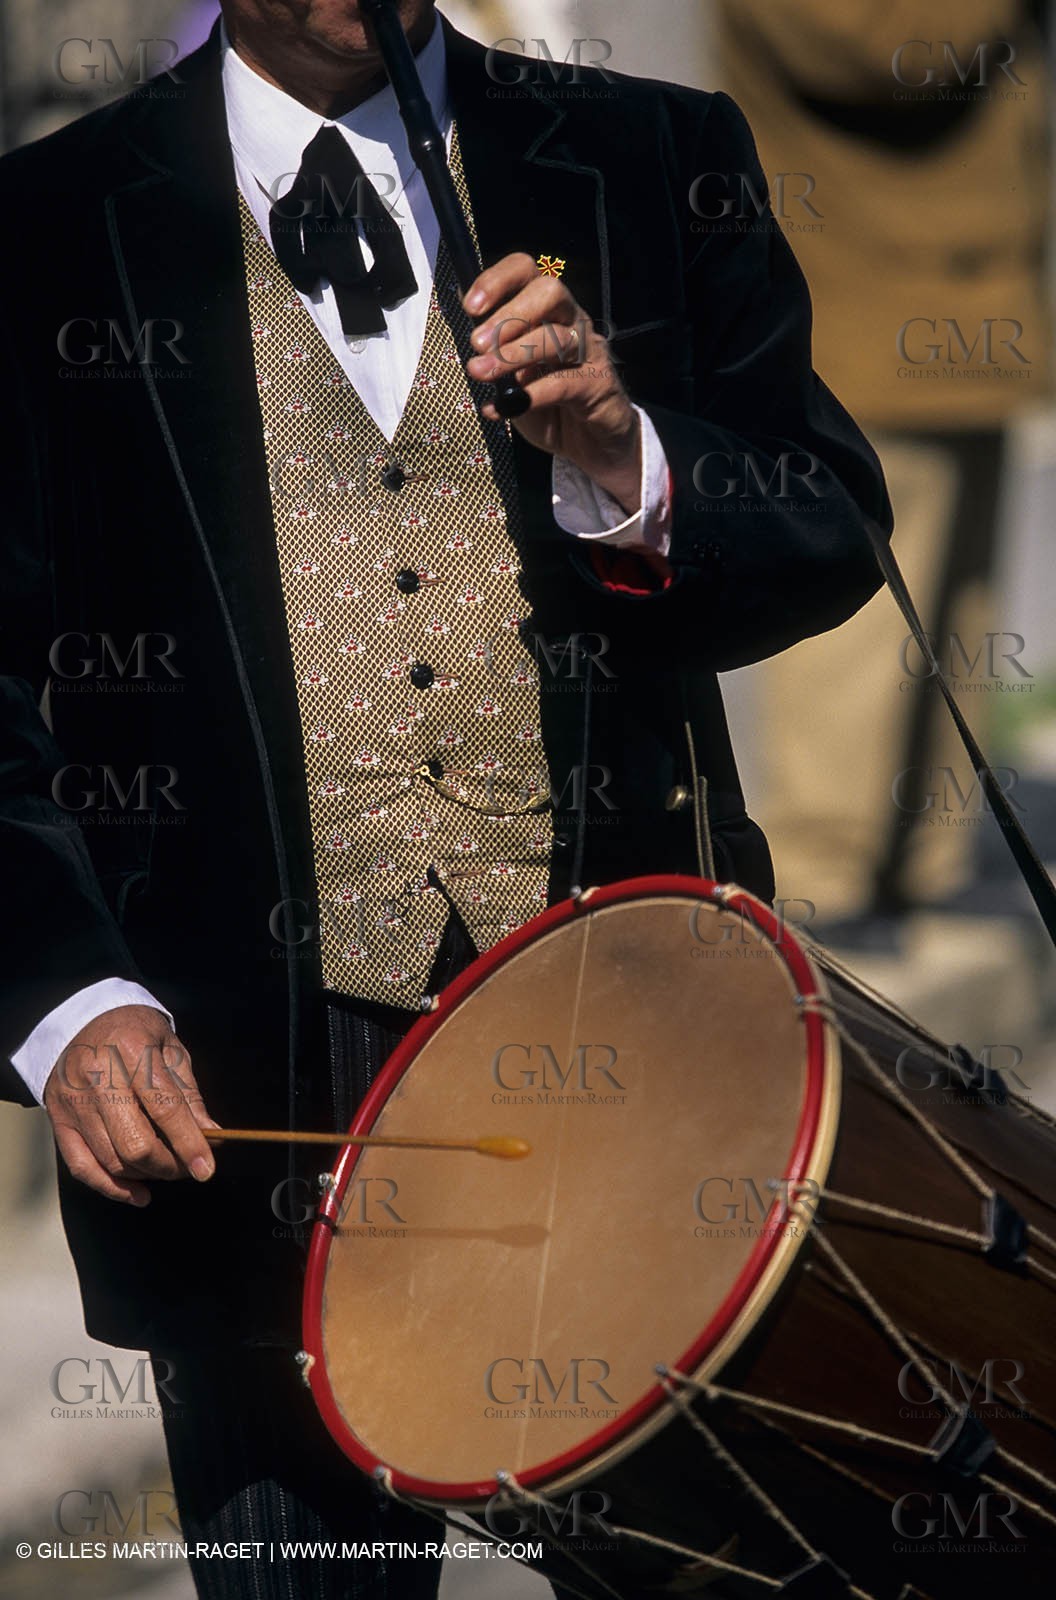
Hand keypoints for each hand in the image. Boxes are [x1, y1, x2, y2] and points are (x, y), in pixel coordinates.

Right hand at [44, 1005, 217, 1205]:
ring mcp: (73, 1101)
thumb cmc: (134, 1032)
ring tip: (167, 1170)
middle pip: (135, 1143)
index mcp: (132, 1050)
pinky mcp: (58, 1119)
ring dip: (146, 1175)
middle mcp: (98, 1077)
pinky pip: (82, 1167)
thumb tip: (211, 1136)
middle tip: (187, 1167)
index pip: (165, 1108)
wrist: (83, 1020)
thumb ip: (189, 1095)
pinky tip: (137, 1192)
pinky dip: (112, 1187)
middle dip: (168, 1165)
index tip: (206, 1167)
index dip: (189, 1143)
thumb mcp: (170, 1050)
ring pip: (111, 1160)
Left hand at [464, 253, 641, 514]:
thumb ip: (494, 353)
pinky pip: (563, 383)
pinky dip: (529, 396)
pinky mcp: (598, 384)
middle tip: (478, 344)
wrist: (590, 443)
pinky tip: (502, 409)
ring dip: (513, 353)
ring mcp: (589, 350)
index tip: (470, 307)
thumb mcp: (513, 375)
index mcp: (548, 309)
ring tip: (480, 372)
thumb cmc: (549, 403)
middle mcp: (572, 320)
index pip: (527, 270)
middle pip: (549, 290)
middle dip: (509, 313)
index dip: (497, 280)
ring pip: (556, 337)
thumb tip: (469, 333)